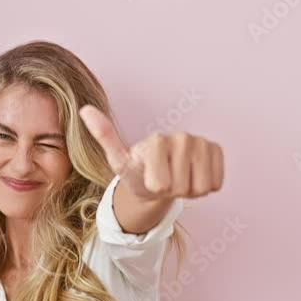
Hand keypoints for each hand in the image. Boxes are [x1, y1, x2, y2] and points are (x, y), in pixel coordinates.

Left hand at [79, 104, 223, 199]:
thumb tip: (84, 109)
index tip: (148, 178)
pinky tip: (192, 176)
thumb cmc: (137, 170)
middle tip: (164, 179)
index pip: (160, 185)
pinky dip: (205, 187)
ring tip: (176, 178)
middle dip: (172, 191)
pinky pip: (216, 183)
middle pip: (182, 187)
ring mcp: (201, 142)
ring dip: (188, 190)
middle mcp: (181, 136)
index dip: (154, 189)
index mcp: (156, 140)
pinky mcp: (216, 150)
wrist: (158, 175)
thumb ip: (104, 136)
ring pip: (201, 187)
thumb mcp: (117, 160)